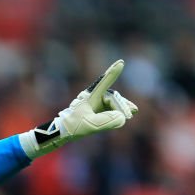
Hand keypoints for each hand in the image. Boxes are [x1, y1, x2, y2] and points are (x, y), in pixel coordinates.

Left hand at [20, 59, 138, 157]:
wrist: (64, 131)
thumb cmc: (73, 126)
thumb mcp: (90, 125)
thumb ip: (107, 121)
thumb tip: (122, 118)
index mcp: (90, 96)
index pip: (103, 83)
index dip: (112, 74)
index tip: (120, 63)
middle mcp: (94, 96)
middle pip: (113, 98)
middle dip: (122, 106)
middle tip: (129, 115)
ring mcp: (97, 101)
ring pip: (114, 103)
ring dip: (122, 108)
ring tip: (130, 114)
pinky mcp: (99, 108)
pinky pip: (112, 108)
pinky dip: (119, 112)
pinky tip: (127, 115)